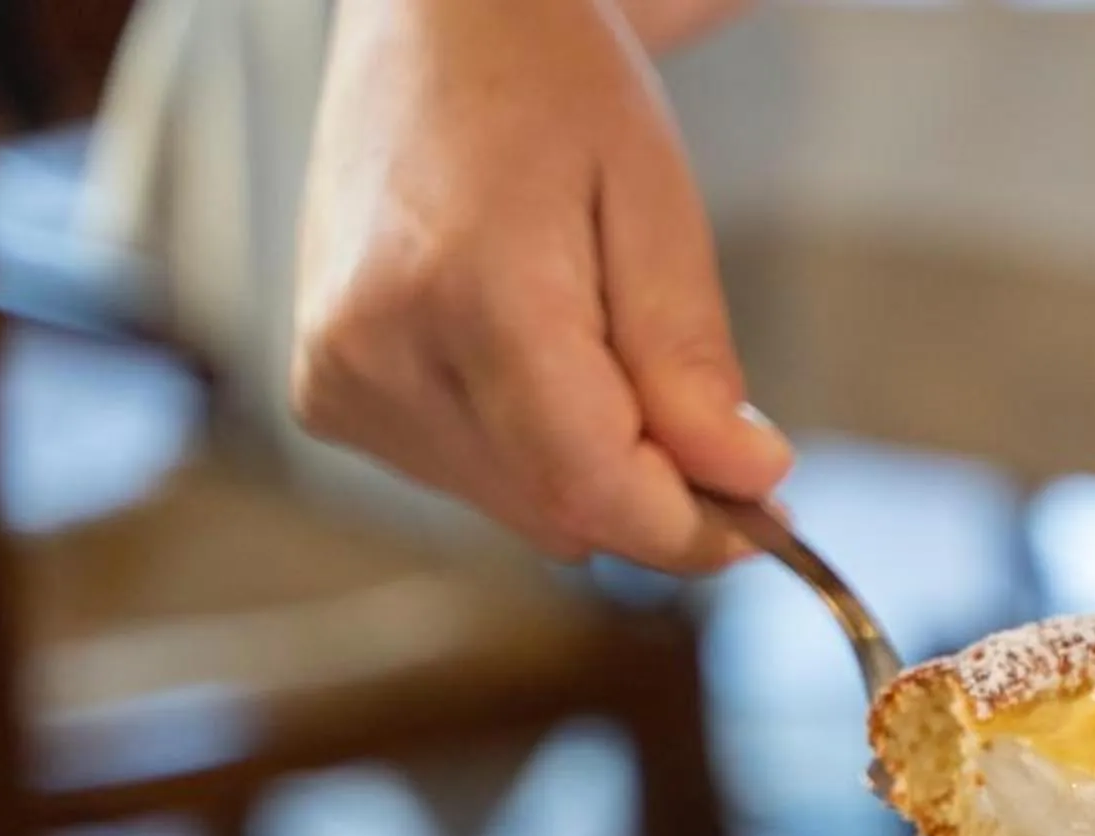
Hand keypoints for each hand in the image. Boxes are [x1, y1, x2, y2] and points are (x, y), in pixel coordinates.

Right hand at [292, 0, 789, 570]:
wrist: (434, 22)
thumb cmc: (547, 86)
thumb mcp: (656, 203)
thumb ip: (690, 357)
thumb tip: (744, 480)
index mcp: (465, 295)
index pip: (595, 488)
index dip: (694, 528)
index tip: (766, 513)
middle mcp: (380, 350)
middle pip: (562, 511)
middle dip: (657, 493)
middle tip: (719, 431)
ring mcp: (340, 376)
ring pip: (522, 508)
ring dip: (594, 470)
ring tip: (606, 349)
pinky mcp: (328, 392)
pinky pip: (471, 479)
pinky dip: (534, 450)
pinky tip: (539, 359)